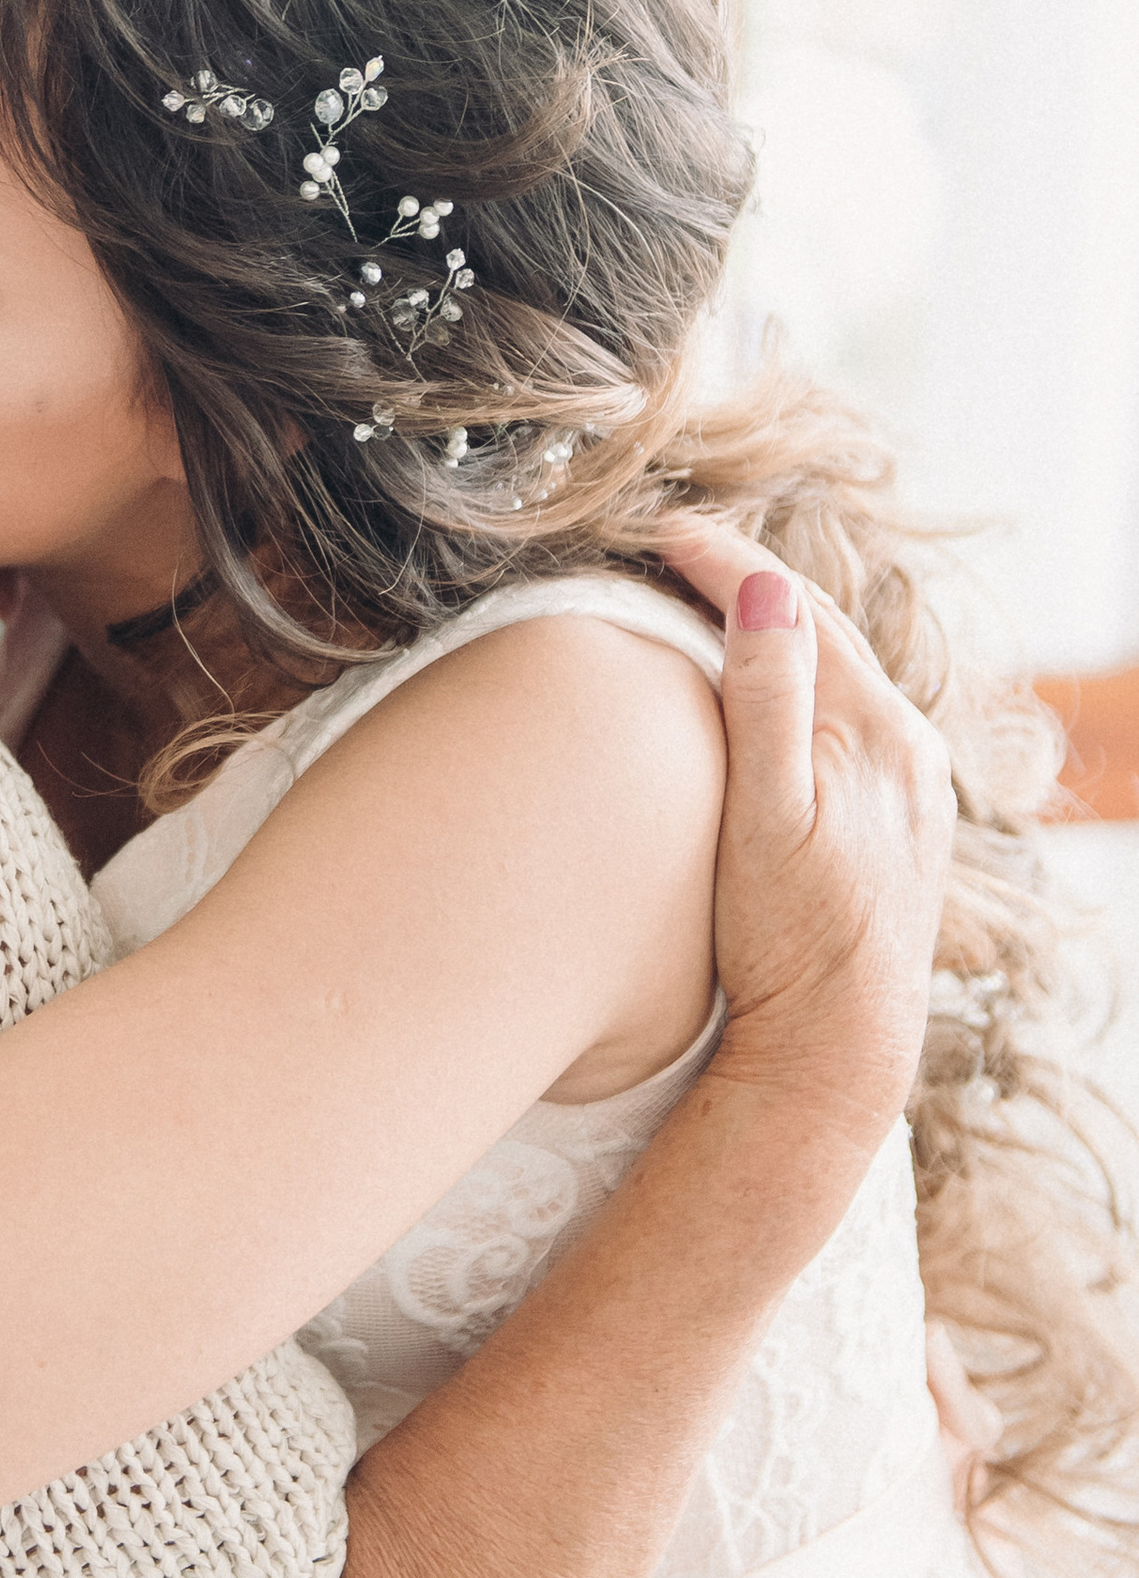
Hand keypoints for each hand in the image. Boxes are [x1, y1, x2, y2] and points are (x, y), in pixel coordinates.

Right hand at [658, 512, 953, 1149]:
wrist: (839, 1050)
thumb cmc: (788, 941)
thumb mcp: (763, 817)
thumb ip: (769, 702)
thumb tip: (767, 591)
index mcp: (877, 731)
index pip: (792, 613)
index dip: (724, 564)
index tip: (663, 527)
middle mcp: (910, 750)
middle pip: (826, 637)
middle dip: (752, 587)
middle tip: (676, 549)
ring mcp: (913, 792)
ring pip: (841, 682)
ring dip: (780, 638)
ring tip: (713, 607)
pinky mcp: (902, 828)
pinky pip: (850, 728)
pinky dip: (803, 693)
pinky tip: (769, 703)